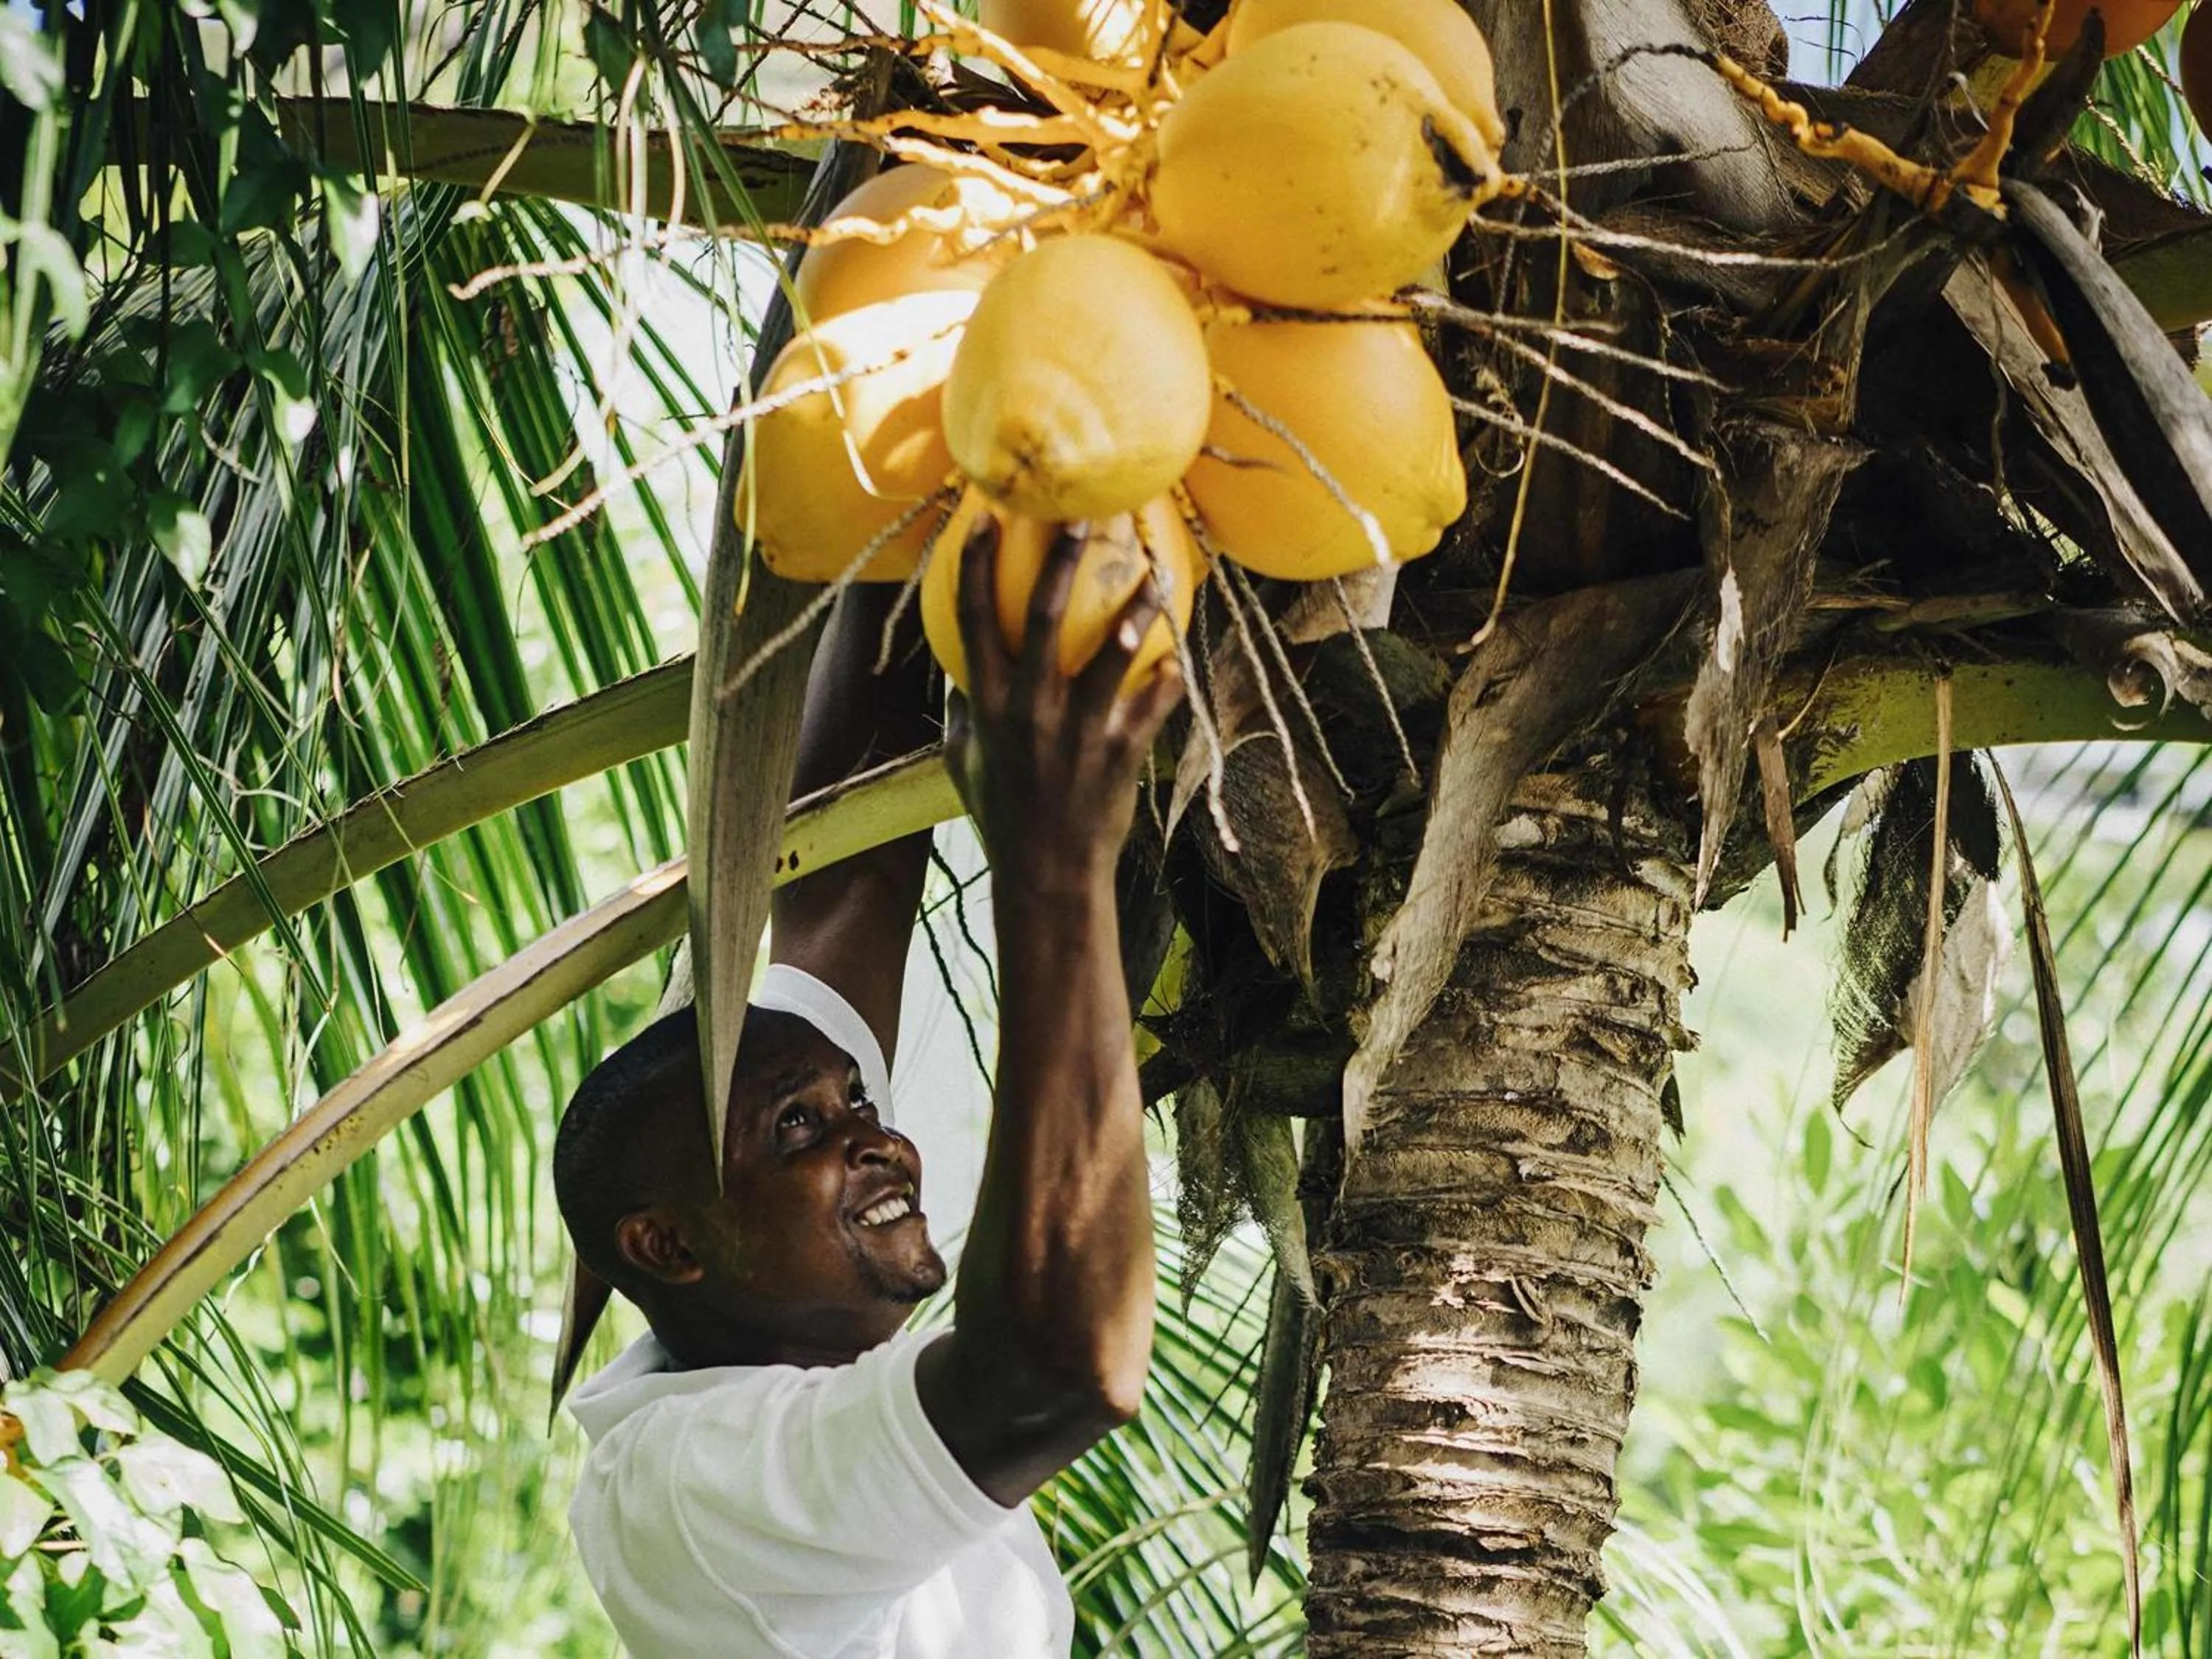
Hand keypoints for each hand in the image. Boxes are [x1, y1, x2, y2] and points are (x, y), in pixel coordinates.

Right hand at [943, 518, 1183, 890]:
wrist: (1047, 874)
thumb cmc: (1001, 813)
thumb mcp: (963, 761)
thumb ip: (959, 711)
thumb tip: (955, 670)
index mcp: (987, 704)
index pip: (973, 618)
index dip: (975, 564)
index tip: (984, 518)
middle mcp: (1030, 708)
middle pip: (1045, 617)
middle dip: (1062, 562)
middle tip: (1082, 519)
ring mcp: (1078, 729)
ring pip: (1113, 653)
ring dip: (1138, 609)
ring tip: (1158, 574)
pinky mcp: (1120, 752)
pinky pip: (1152, 704)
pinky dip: (1168, 680)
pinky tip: (1181, 659)